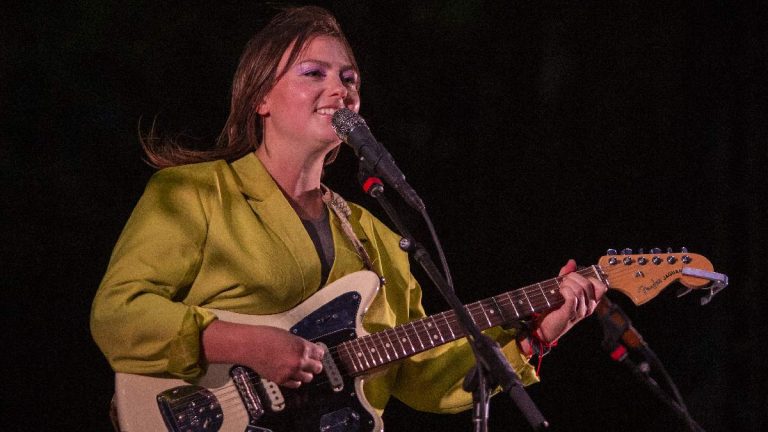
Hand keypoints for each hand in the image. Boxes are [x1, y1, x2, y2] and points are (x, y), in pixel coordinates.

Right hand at [203, 321, 324, 387]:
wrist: (250, 345)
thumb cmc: (265, 337)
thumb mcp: (288, 336)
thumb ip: (299, 344)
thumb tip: (306, 350)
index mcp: (302, 346)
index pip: (320, 353)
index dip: (318, 354)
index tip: (317, 355)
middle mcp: (299, 360)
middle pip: (317, 367)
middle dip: (315, 365)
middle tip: (312, 364)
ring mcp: (291, 371)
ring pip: (308, 378)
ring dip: (306, 374)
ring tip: (301, 370)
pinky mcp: (281, 380)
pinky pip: (295, 384)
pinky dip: (296, 381)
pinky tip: (293, 377)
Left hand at [532, 259, 607, 343]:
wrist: (543, 329)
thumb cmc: (554, 309)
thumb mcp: (563, 290)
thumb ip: (568, 276)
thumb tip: (572, 262)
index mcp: (590, 302)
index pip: (601, 286)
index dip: (587, 277)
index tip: (574, 278)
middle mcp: (588, 308)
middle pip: (588, 284)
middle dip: (573, 278)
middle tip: (562, 282)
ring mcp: (580, 312)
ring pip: (579, 289)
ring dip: (566, 284)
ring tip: (559, 289)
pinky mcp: (569, 314)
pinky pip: (572, 296)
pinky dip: (565, 290)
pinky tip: (559, 293)